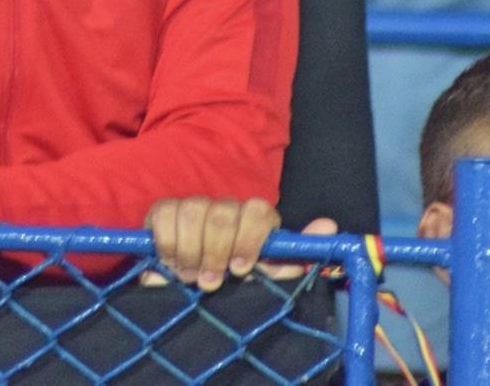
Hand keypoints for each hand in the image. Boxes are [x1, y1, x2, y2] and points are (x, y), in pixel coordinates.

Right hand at [146, 197, 282, 291]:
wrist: (188, 285)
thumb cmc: (230, 280)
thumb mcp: (260, 277)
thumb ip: (289, 258)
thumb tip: (326, 226)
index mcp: (252, 218)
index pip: (257, 209)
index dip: (249, 238)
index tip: (240, 269)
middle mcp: (224, 207)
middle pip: (222, 213)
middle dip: (216, 251)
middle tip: (210, 282)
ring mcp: (193, 205)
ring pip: (192, 212)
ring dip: (191, 251)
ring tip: (190, 277)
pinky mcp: (163, 209)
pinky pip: (164, 215)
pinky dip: (168, 244)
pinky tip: (171, 263)